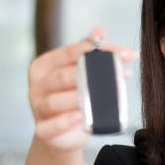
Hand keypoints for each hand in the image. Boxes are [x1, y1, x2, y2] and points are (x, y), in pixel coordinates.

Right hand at [27, 25, 137, 151]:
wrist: (61, 135)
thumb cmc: (72, 99)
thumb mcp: (79, 74)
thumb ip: (87, 53)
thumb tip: (99, 29)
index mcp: (45, 65)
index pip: (71, 52)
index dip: (98, 50)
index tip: (127, 54)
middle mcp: (38, 84)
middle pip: (63, 76)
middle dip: (93, 74)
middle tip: (120, 75)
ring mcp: (37, 108)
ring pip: (55, 101)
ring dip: (77, 99)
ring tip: (97, 98)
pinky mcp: (42, 130)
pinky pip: (51, 126)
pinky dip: (65, 122)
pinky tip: (79, 118)